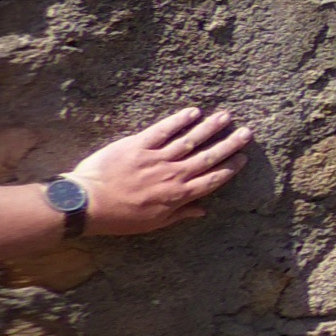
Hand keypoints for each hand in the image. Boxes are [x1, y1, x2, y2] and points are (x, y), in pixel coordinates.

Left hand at [65, 106, 252, 238]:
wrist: (88, 203)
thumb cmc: (119, 218)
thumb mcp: (152, 223)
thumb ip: (179, 214)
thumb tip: (202, 210)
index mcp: (177, 195)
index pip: (211, 180)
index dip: (229, 168)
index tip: (242, 159)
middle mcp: (172, 174)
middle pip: (207, 157)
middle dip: (229, 144)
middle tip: (246, 133)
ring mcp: (156, 158)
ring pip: (190, 140)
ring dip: (210, 127)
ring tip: (225, 116)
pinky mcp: (138, 144)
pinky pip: (164, 130)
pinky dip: (179, 120)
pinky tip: (193, 112)